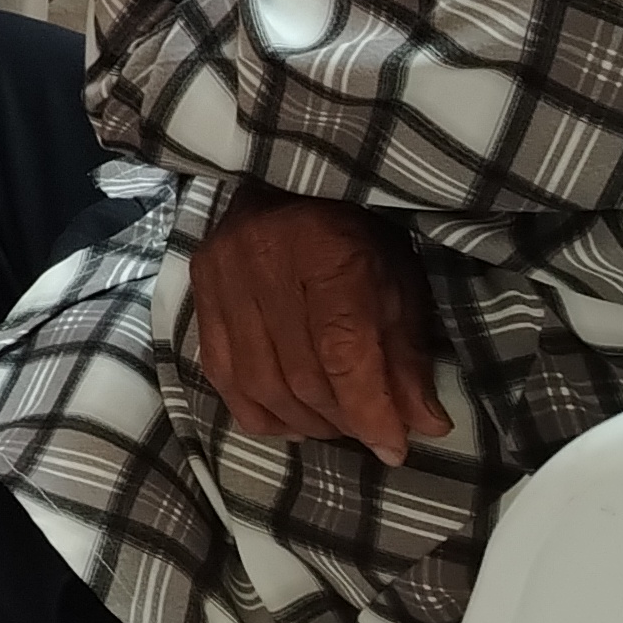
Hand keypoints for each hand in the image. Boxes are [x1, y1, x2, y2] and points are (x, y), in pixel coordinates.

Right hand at [187, 192, 450, 465]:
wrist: (293, 176)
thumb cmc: (359, 227)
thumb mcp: (399, 281)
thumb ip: (407, 354)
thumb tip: (424, 426)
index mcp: (327, 250)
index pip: (342, 351)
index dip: (369, 409)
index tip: (394, 446)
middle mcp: (264, 259)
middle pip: (300, 374)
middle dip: (342, 419)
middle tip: (370, 431)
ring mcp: (223, 273)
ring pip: (259, 382)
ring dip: (303, 421)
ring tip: (335, 424)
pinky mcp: (199, 285)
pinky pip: (221, 372)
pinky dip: (258, 410)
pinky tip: (290, 419)